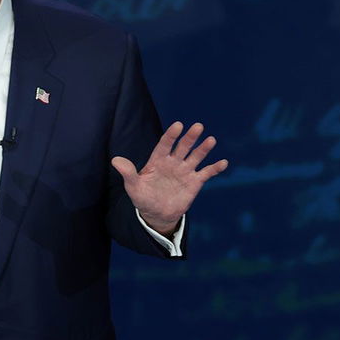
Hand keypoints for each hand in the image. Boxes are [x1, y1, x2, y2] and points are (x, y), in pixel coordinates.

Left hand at [111, 121, 228, 234]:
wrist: (156, 214)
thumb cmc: (143, 198)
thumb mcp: (133, 187)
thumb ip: (128, 173)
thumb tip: (115, 160)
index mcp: (158, 161)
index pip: (165, 144)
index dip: (171, 135)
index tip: (178, 125)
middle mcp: (173, 162)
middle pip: (183, 147)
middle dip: (190, 137)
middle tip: (198, 126)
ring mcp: (185, 171)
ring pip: (196, 156)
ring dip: (203, 148)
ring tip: (211, 140)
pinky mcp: (195, 182)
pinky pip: (206, 173)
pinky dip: (215, 168)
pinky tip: (223, 162)